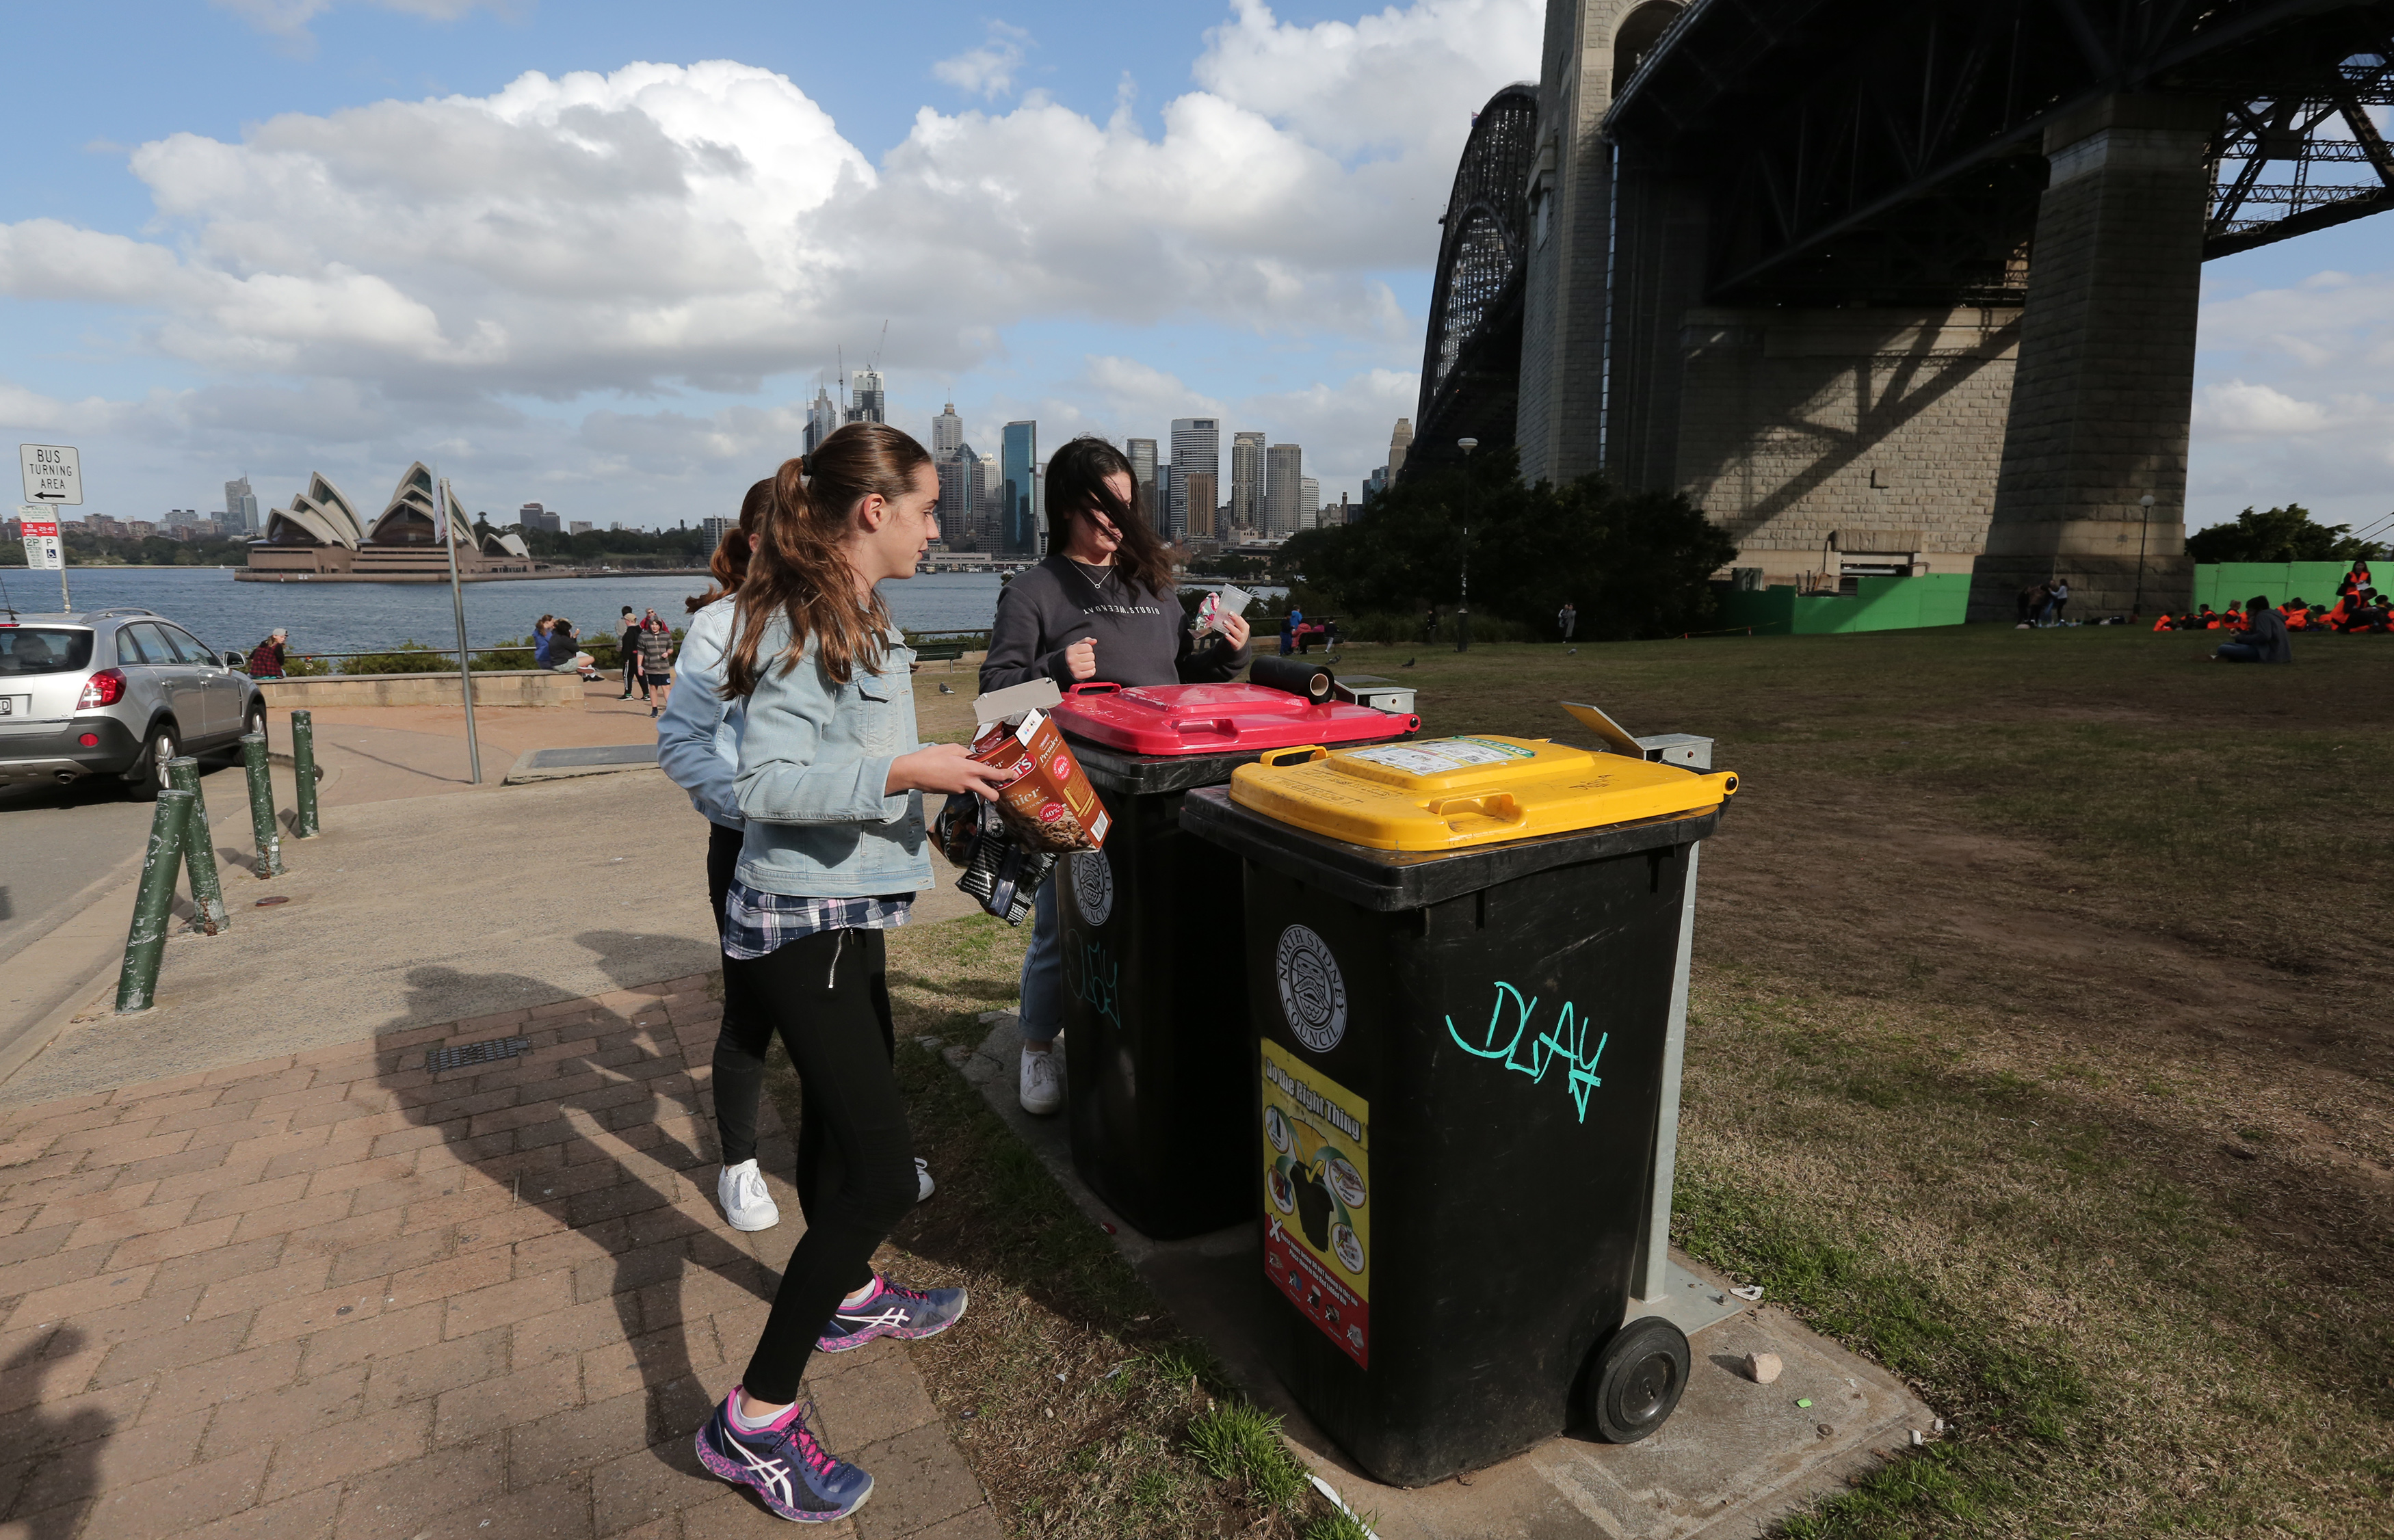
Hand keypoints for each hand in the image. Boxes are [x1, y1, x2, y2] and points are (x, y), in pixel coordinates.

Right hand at [887, 742, 1010, 799]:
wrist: (913, 772)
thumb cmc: (930, 757)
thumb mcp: (951, 748)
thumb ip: (966, 752)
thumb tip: (973, 756)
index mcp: (970, 769)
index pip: (995, 775)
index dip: (1007, 775)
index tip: (1014, 775)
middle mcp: (968, 783)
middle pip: (991, 794)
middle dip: (997, 792)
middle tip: (999, 784)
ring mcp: (960, 790)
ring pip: (976, 790)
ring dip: (978, 785)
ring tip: (970, 774)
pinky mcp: (952, 793)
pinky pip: (964, 788)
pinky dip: (964, 783)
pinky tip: (955, 775)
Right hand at [1064, 637, 1097, 680]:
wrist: (1064, 666)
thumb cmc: (1073, 654)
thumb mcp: (1077, 645)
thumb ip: (1086, 641)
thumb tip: (1094, 641)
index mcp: (1071, 650)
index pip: (1088, 647)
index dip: (1089, 648)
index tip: (1084, 651)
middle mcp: (1071, 659)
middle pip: (1091, 656)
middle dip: (1090, 656)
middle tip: (1085, 658)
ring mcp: (1074, 668)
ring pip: (1092, 664)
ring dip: (1091, 663)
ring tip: (1085, 663)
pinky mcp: (1077, 676)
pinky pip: (1091, 672)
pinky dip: (1091, 670)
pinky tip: (1086, 669)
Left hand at [1216, 614, 1250, 649]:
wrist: (1239, 645)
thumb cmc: (1237, 633)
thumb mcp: (1237, 627)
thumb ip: (1232, 621)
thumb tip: (1223, 612)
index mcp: (1245, 626)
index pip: (1241, 620)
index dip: (1236, 615)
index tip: (1230, 611)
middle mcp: (1244, 632)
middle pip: (1241, 625)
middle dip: (1235, 619)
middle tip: (1229, 614)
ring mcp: (1241, 639)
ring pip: (1237, 633)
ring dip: (1230, 627)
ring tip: (1224, 623)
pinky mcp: (1237, 645)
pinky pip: (1234, 642)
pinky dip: (1230, 638)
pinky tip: (1225, 634)